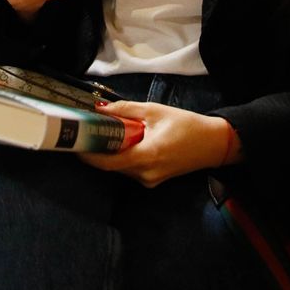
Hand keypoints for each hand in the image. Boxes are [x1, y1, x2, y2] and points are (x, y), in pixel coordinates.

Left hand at [80, 102, 237, 186]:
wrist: (215, 144)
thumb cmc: (187, 125)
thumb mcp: (155, 111)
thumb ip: (125, 110)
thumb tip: (100, 108)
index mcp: (146, 156)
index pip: (107, 162)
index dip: (87, 154)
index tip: (75, 142)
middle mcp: (145, 174)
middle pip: (111, 165)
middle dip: (98, 149)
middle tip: (87, 131)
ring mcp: (150, 181)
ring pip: (120, 168)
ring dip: (111, 152)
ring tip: (106, 132)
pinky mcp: (154, 180)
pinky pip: (131, 169)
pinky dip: (124, 156)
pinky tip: (126, 141)